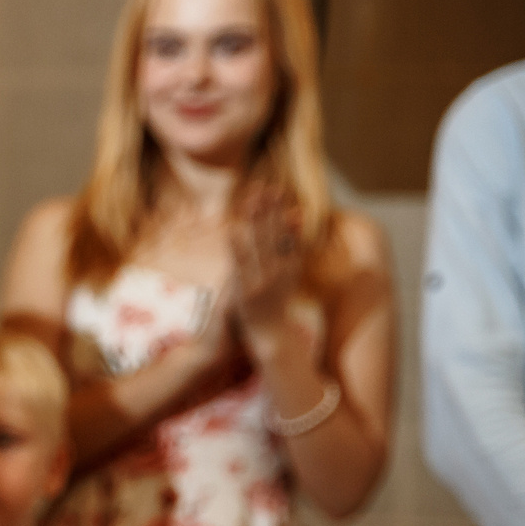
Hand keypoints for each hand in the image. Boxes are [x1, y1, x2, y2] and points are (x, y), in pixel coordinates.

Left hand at [227, 188, 309, 347]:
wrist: (271, 339)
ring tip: (252, 199)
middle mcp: (281, 271)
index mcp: (291, 267)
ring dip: (256, 220)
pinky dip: (237, 246)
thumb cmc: (275, 307)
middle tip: (266, 185)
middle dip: (270, 209)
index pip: (287, 232)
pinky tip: (232, 229)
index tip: (276, 190)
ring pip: (261, 244)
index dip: (281, 210)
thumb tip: (292, 226)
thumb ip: (288, 253)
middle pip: (275, 233)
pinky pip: (241, 264)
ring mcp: (265, 281)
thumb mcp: (285, 278)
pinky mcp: (249, 292)